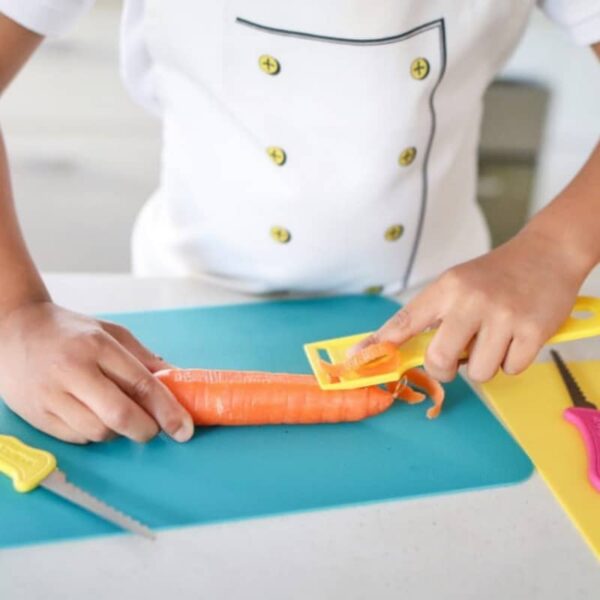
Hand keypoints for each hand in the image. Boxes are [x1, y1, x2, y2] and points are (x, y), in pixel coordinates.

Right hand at [0, 301, 193, 443]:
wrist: (15, 330)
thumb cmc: (70, 332)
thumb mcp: (112, 333)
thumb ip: (145, 358)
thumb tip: (179, 379)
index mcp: (97, 346)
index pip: (141, 384)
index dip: (167, 410)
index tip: (184, 428)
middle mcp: (73, 371)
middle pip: (120, 415)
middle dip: (146, 429)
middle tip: (155, 428)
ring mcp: (52, 396)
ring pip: (99, 432)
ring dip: (119, 431)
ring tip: (118, 413)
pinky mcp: (38, 416)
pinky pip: (78, 438)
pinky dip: (95, 433)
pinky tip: (94, 415)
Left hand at [355, 230, 588, 382]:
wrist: (548, 254)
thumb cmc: (496, 275)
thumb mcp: (457, 284)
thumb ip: (432, 314)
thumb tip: (401, 348)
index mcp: (446, 288)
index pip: (404, 321)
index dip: (379, 345)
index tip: (357, 359)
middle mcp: (471, 300)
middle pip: (439, 359)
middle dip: (445, 369)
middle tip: (456, 359)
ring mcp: (503, 316)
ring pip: (477, 372)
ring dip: (484, 364)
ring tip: (495, 339)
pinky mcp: (533, 330)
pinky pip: (510, 370)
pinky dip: (512, 362)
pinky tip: (517, 338)